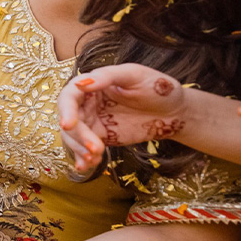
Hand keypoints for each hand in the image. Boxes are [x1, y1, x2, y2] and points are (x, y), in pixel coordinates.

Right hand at [58, 64, 187, 174]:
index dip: (65, 111)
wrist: (175, 112)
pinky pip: (84, 148)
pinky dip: (82, 158)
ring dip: (79, 149)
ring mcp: (93, 121)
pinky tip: (87, 166)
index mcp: (92, 84)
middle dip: (78, 136)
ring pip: (73, 137)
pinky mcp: (101, 137)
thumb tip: (81, 84)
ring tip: (95, 158)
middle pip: (69, 120)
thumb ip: (107, 76)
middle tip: (95, 148)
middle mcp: (88, 103)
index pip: (69, 97)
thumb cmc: (158, 88)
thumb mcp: (134, 75)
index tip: (69, 125)